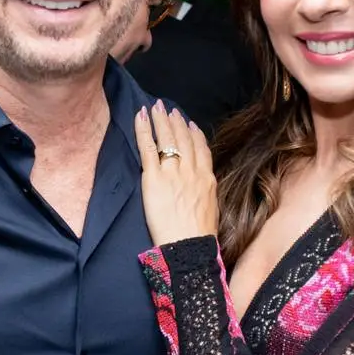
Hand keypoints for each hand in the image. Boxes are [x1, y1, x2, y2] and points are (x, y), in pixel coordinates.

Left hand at [134, 101, 218, 246]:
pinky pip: (148, 147)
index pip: (202, 149)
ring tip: (156, 107)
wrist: (189, 246)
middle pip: (184, 138)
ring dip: (161, 120)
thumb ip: (206, 193)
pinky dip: (144, 129)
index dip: (194, 134)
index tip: (189, 123)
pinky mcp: (154, 177)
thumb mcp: (212, 209)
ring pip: (167, 138)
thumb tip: (202, 188)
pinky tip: (140, 116)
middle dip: (175, 121)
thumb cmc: (199, 237)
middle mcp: (191, 171)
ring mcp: (173, 172)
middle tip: (168, 108)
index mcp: (207, 179)